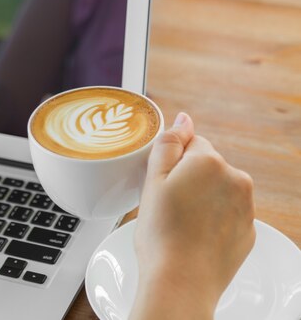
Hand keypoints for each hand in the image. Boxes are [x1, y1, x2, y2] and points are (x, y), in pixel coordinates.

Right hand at [130, 113, 254, 319]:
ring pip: (217, 190)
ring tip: (180, 224)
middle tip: (167, 206)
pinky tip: (194, 236)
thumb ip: (168, 143)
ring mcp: (246, 207)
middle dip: (188, 180)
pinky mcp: (248, 231)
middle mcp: (235, 178)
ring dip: (202, 199)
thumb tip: (184, 119)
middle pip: (206, 167)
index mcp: (209, 161)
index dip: (171, 164)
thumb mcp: (153, 181)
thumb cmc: (162, 234)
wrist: (181, 282)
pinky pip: (227, 214)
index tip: (162, 185)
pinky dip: (213, 220)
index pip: (190, 144)